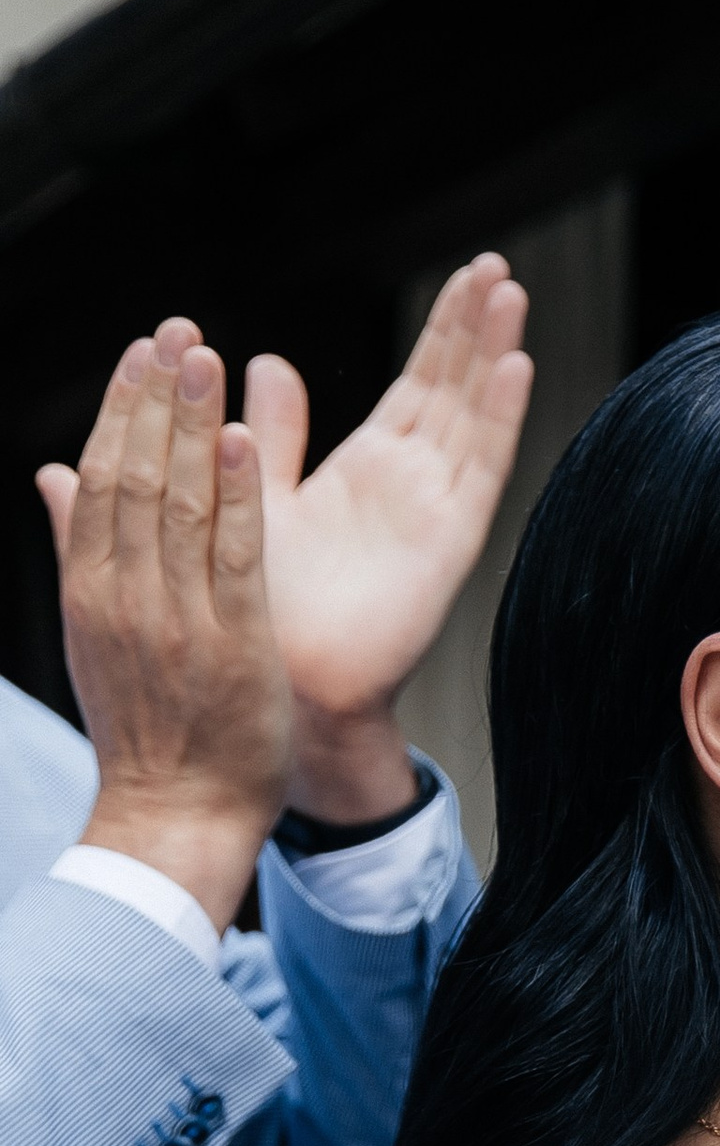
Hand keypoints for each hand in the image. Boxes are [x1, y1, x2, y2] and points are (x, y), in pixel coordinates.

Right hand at [40, 322, 292, 931]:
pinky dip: (235, 497)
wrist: (175, 815)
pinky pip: (232, 559)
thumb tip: (52, 472)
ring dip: (191, 425)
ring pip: (176, 505)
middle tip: (177, 329)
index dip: (122, 408)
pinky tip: (241, 439)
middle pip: (133, 476)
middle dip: (154, 398)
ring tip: (205, 356)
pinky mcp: (231, 646)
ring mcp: (176, 620)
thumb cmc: (148, 728)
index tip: (143, 349)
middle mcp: (124, 596)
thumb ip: (80, 548)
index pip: (101, 478)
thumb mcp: (96, 632)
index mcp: (92, 589)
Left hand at [247, 252, 531, 819]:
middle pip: (455, 387)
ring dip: (491, 352)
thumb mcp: (257, 493)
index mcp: (369, 469)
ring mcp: (436, 509)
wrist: (286, 680)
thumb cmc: (264, 603)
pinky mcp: (449, 540)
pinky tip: (514, 365)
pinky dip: (498, 416)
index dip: (444, 330)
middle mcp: (411, 483)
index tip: (466, 277)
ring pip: (472, 413)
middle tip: (496, 264)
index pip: (420, 382)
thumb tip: (259, 361)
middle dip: (475, 325)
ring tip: (510, 291)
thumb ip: (272, 432)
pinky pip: (480, 467)